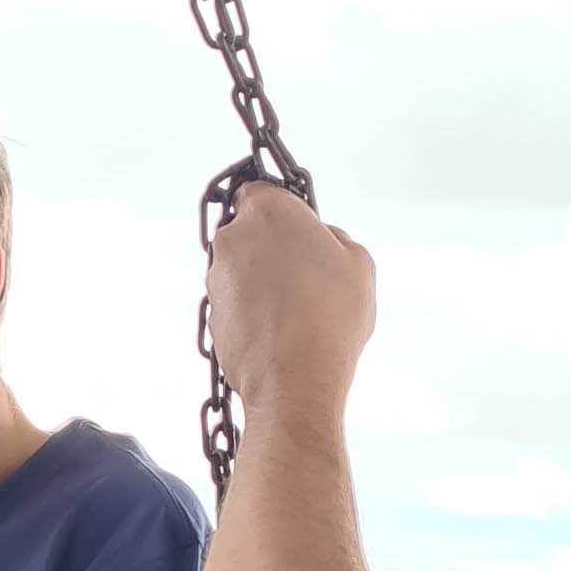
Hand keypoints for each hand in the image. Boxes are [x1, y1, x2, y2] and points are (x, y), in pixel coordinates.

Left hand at [204, 183, 375, 424]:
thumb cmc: (329, 317)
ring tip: (297, 310)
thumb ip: (335, 239)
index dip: (283, 211)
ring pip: (241, 269)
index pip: (261, 191)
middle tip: (306, 273)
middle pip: (250, 232)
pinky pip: (235, 303)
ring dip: (262, 282)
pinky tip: (279, 331)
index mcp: (268, 211)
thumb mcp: (358, 262)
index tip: (299, 228)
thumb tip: (321, 242)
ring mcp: (216, 279)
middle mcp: (233, 239)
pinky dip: (251, 311)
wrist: (294, 379)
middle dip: (273, 248)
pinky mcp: (211, 315)